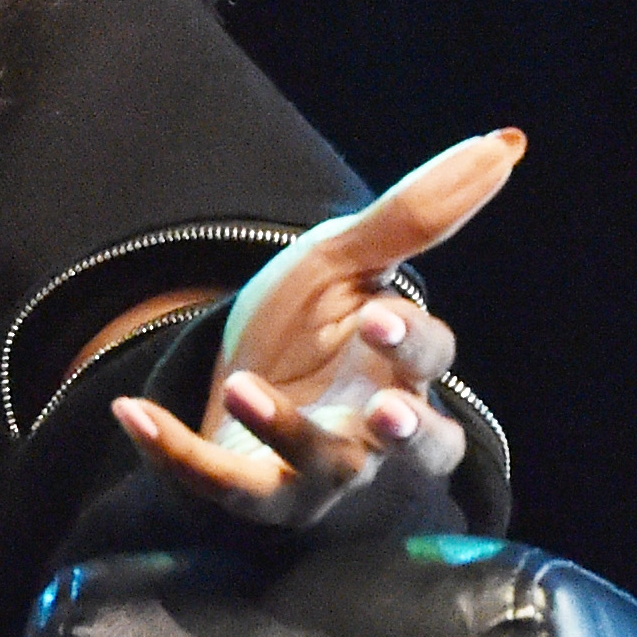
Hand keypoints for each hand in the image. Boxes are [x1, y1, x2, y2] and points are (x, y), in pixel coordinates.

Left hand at [110, 129, 524, 526]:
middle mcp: (375, 432)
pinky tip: (131, 412)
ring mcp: (315, 473)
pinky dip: (173, 451)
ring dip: (284, 431)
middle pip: (417, 447)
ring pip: (321, 470)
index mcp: (403, 370)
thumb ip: (415, 215)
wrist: (232, 385)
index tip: (380, 316)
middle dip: (407, 430)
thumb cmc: (310, 327)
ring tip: (241, 386)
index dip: (412, 342)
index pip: (432, 361)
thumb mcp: (348, 263)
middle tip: (385, 409)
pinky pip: (216, 482)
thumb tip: (506, 141)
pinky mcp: (251, 494)